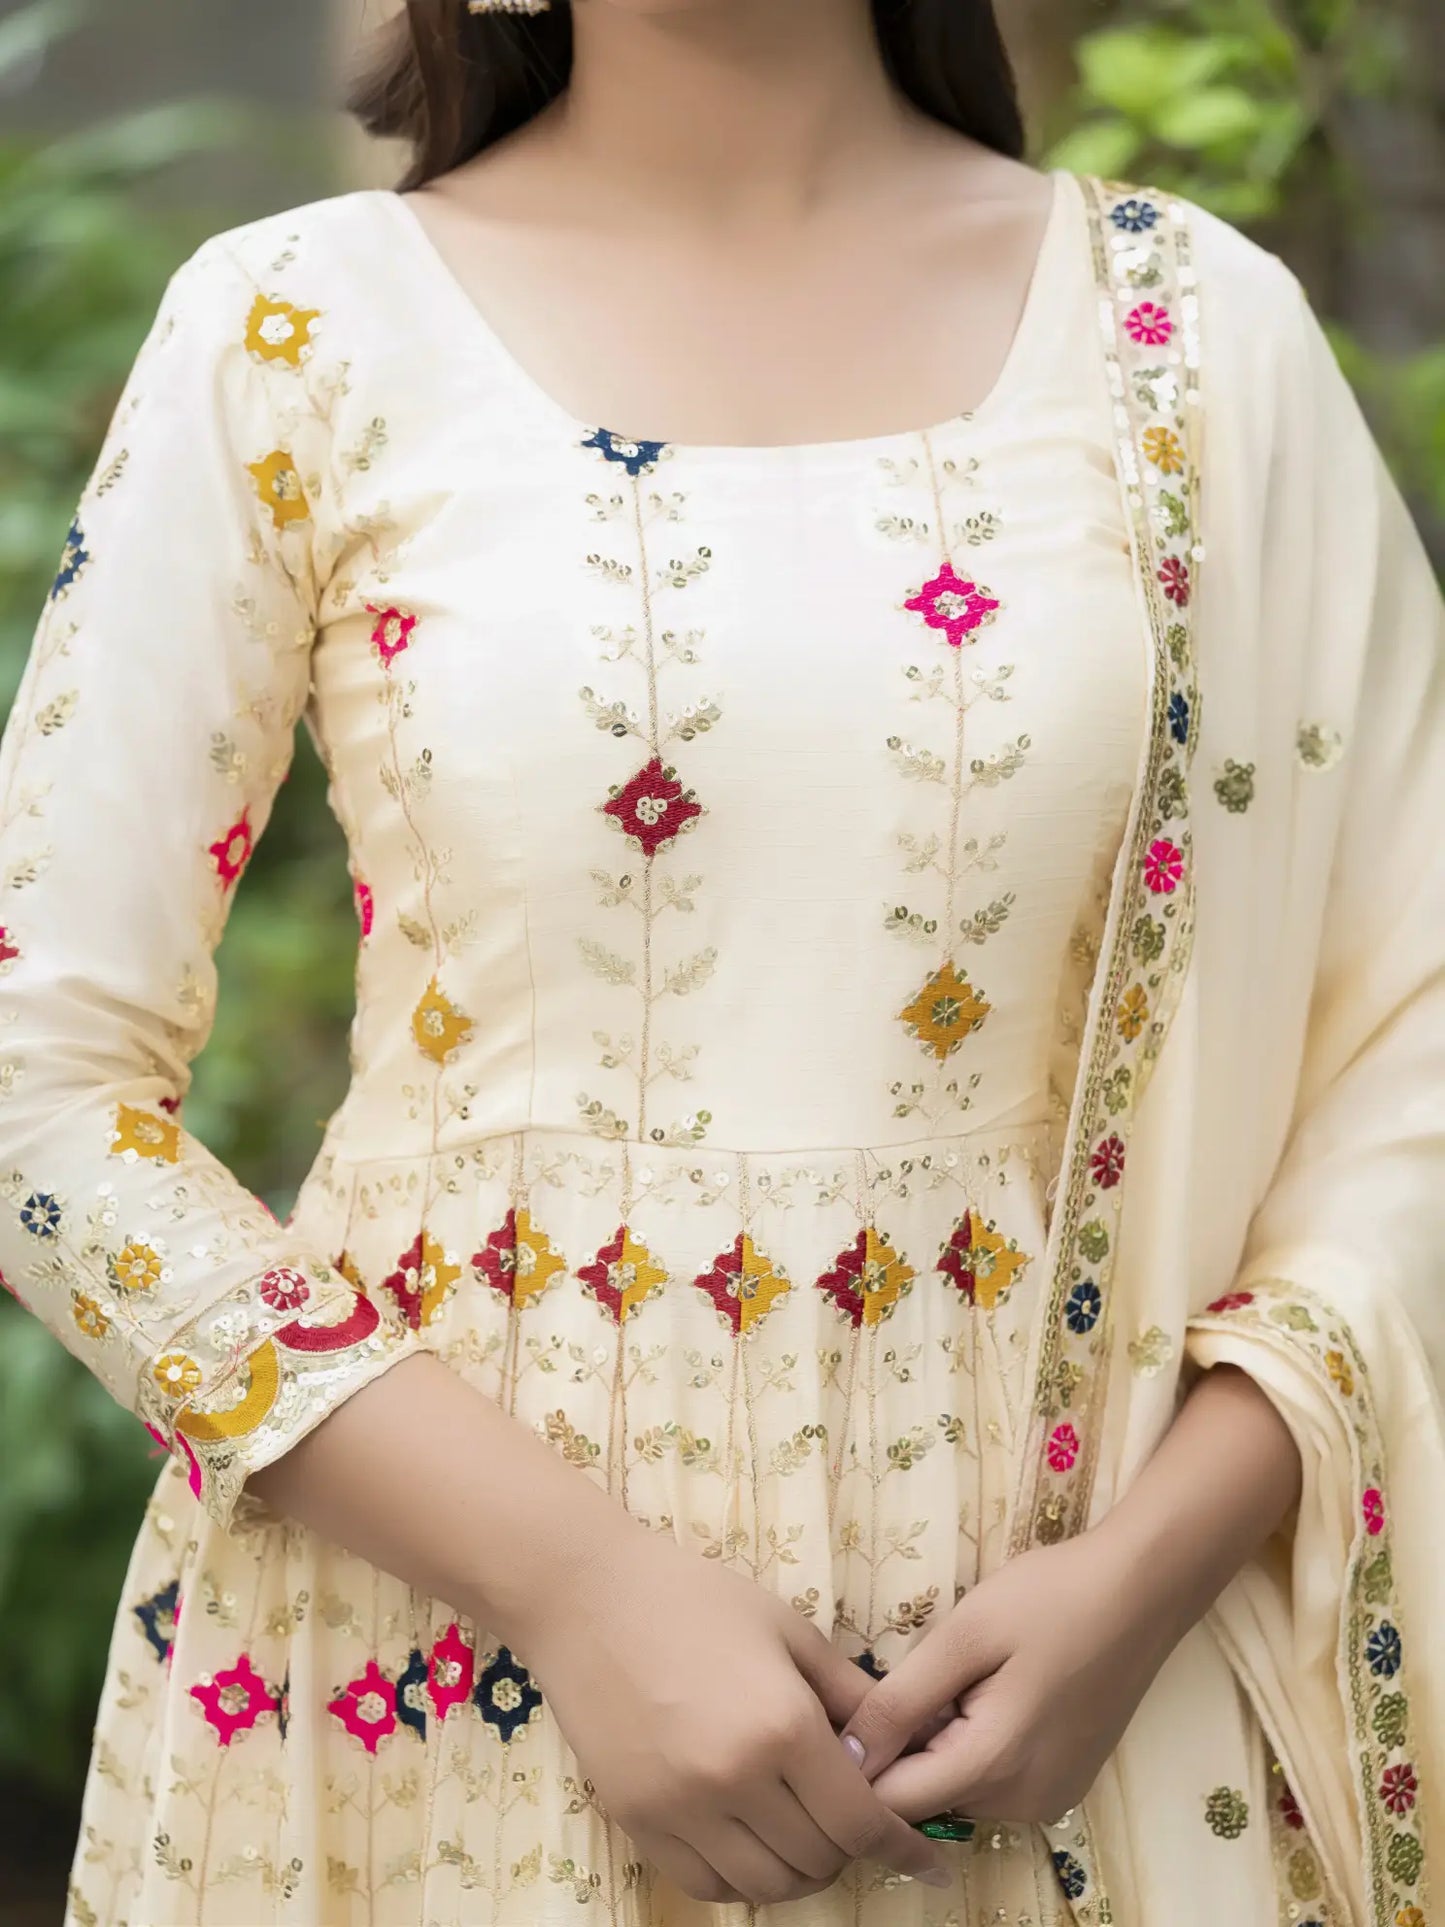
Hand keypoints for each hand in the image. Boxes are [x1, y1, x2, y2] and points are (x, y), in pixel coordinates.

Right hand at [525, 1528, 953, 1905]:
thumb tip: (905, 1742)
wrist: (587, 1597)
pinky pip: (707, 1885)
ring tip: (804, 1832)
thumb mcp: (788, 1628)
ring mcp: (680, 1809)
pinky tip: (752, 1842)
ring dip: (800, 1870)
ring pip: (767, 1885)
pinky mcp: (637, 1822)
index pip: (861, 1821)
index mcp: (783, 1726)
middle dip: (850, 1849)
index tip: (928, 1860)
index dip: (903, 1847)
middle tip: (852, 1819)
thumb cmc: (695, 1597)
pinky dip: (743, 1878)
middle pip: (819, 1860)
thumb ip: (849, 1693)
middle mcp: (734, 1780)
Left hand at [839, 1529, 1176, 1824]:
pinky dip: (976, 1743)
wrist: (1143, 1588)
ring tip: (963, 1673)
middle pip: (925, 1796)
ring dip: (941, 1741)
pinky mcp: (1064, 1785)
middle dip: (905, 1743)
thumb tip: (845, 1758)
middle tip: (922, 1669)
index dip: (861, 1761)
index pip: (893, 1804)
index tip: (856, 1706)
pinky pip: (993, 1779)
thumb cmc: (1051, 1597)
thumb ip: (900, 1701)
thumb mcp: (964, 1635)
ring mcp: (1049, 1799)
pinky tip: (993, 1687)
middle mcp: (1024, 1804)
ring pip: (958, 1787)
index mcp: (995, 1767)